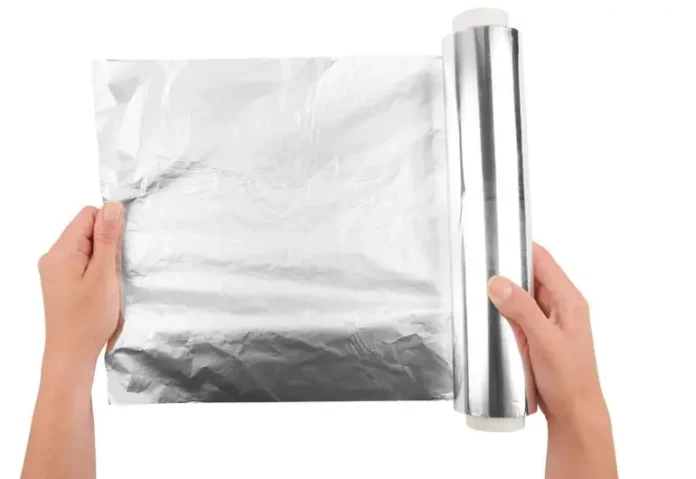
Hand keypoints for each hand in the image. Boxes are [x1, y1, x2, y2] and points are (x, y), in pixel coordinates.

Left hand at [38, 202, 123, 370]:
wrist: (71, 355)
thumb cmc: (87, 320)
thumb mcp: (103, 275)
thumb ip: (107, 239)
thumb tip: (112, 206)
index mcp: (60, 252)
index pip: (88, 216)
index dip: (110, 226)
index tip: (120, 249)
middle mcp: (54, 257)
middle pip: (88, 231)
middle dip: (109, 245)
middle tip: (114, 272)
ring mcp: (57, 271)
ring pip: (89, 248)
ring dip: (105, 261)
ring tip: (109, 284)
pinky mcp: (63, 282)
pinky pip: (85, 263)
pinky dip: (99, 271)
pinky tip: (104, 289)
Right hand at [487, 244, 607, 425]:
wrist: (574, 414)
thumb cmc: (568, 380)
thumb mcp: (544, 341)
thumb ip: (522, 310)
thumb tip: (497, 281)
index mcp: (569, 300)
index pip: (543, 260)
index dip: (520, 247)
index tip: (494, 242)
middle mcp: (560, 306)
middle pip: (530, 276)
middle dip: (505, 270)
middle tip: (478, 267)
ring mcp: (549, 321)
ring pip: (522, 296)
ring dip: (503, 294)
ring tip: (477, 290)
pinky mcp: (538, 335)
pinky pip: (518, 315)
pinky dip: (503, 312)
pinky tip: (487, 316)